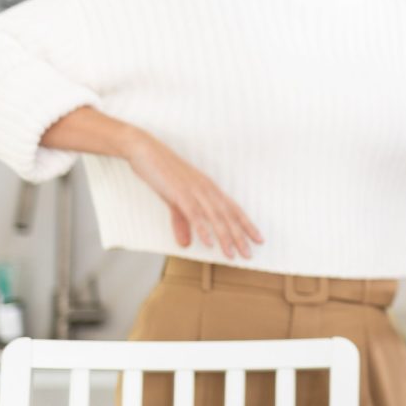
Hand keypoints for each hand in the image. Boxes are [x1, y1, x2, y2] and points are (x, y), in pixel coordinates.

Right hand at [124, 132, 263, 259]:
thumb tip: (186, 244)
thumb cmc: (161, 172)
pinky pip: (194, 213)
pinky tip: (209, 243)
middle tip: (249, 255)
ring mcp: (195, 190)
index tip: (259, 240)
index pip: (234, 209)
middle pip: (228, 216)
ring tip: (232, 254)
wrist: (145, 150)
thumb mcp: (174, 200)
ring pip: (215, 217)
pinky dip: (202, 229)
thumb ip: (182, 222)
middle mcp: (207, 189)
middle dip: (240, 236)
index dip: (247, 225)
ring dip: (224, 237)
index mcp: (209, 189)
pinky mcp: (179, 192)